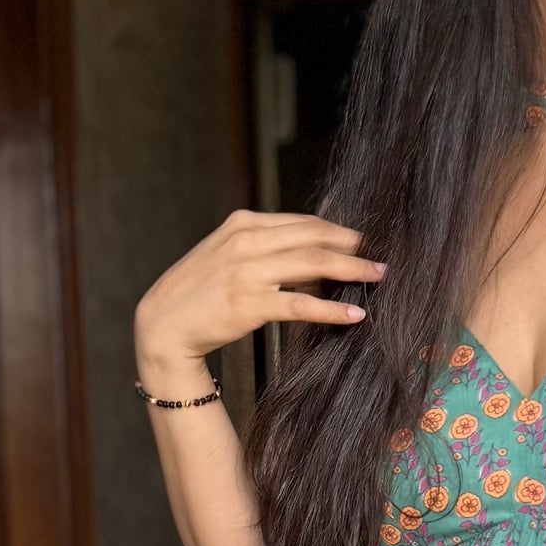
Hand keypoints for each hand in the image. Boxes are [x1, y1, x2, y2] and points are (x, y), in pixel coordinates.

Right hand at [134, 211, 385, 384]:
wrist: (163, 324)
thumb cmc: (199, 292)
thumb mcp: (227, 255)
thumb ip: (264, 247)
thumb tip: (311, 251)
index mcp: (242, 224)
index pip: (302, 221)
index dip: (338, 231)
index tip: (363, 241)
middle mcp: (245, 241)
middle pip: (313, 237)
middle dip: (353, 246)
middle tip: (383, 256)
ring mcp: (246, 272)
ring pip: (312, 264)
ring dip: (351, 270)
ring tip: (378, 277)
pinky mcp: (248, 304)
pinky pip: (300, 304)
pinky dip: (330, 309)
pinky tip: (354, 314)